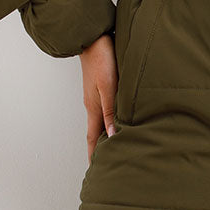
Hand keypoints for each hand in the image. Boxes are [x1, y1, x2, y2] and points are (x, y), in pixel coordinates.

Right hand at [78, 33, 117, 163]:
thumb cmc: (102, 59)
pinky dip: (110, 122)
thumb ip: (111, 112)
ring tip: (113, 149)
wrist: (93, 37)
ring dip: (105, 136)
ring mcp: (96, 97)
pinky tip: (116, 122)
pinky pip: (105, 111)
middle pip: (96, 133)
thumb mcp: (108, 87)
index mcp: (94, 108)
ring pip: (101, 122)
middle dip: (99, 151)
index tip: (95, 173)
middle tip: (105, 167)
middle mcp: (93, 105)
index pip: (93, 139)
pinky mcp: (101, 88)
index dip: (95, 156)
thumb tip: (112, 137)